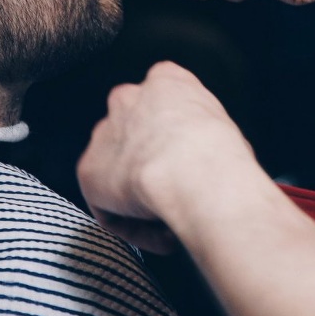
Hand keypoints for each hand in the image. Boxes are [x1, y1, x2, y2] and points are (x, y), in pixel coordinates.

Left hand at [76, 62, 256, 252]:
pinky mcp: (89, 172)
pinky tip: (165, 234)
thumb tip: (205, 162)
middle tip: (178, 191)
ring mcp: (103, 134)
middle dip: (152, 164)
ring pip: (120, 172)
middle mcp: (128, 98)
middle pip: (135, 135)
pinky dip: (136, 226)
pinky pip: (111, 207)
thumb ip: (203, 133)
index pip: (165, 107)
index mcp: (167, 81)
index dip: (179, 142)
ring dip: (141, 197)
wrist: (196, 171)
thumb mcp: (225, 126)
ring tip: (173, 219)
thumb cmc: (221, 153)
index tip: (193, 166)